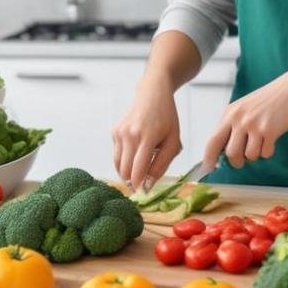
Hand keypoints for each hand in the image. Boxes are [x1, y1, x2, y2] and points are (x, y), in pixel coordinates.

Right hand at [113, 74, 181, 189]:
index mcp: (146, 137)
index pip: (137, 169)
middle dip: (132, 182)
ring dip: (128, 173)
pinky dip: (125, 161)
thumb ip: (162, 164)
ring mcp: (119, 132)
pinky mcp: (114, 131)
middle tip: (142, 184)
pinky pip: (117, 155)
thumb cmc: (167, 118)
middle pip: (124, 171)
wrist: (152, 94)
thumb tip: (148, 185)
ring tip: (141, 168)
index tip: (143, 194)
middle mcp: (129, 134)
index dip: (139, 185)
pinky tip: (136, 153)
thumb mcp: (173, 141)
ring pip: (118, 165)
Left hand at [202, 66, 287, 171]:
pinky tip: (272, 139)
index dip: (208, 158)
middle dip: (236, 162)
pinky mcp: (269, 131)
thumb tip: (224, 151)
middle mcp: (239, 119)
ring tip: (261, 143)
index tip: (209, 169)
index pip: (212, 140)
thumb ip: (233, 125)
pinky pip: (265, 153)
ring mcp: (254, 125)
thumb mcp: (244, 107)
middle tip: (242, 160)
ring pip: (249, 156)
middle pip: (230, 153)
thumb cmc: (269, 99)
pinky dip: (268, 151)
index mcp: (230, 113)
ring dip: (255, 155)